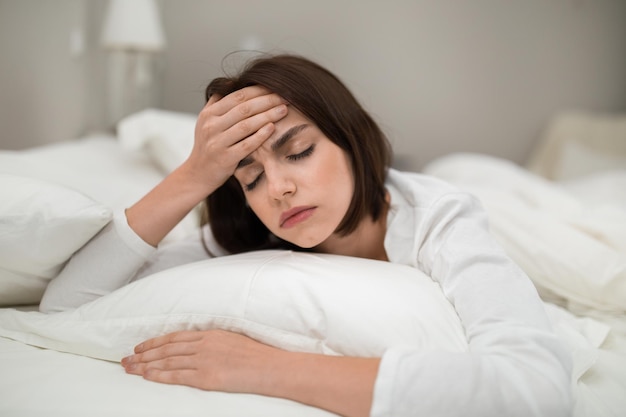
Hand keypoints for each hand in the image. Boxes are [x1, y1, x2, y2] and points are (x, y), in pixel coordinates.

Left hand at [121, 329, 278, 392]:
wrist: (271, 367)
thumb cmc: (257, 356)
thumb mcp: (233, 340)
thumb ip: (214, 342)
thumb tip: (200, 347)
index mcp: (210, 334)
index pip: (174, 337)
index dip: (154, 342)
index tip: (140, 347)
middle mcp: (204, 344)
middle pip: (166, 349)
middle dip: (143, 354)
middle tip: (125, 360)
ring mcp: (204, 360)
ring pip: (167, 361)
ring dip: (145, 365)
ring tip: (129, 369)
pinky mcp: (207, 377)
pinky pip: (177, 376)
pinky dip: (159, 376)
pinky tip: (147, 376)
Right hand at [183, 86, 288, 193]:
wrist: (198, 174)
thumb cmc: (208, 145)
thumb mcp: (206, 121)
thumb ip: (217, 102)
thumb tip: (232, 82)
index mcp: (209, 114)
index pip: (237, 97)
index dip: (258, 91)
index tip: (276, 87)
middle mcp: (211, 126)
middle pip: (244, 109)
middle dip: (267, 101)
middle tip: (285, 97)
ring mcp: (217, 142)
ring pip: (246, 125)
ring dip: (268, 116)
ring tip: (283, 110)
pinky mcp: (225, 158)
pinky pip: (246, 144)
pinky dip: (260, 135)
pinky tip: (272, 128)